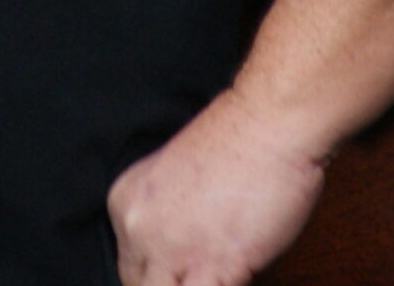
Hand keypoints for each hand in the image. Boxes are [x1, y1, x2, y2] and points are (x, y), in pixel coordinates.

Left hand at [106, 89, 327, 285]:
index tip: (181, 273)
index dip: (159, 276)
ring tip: (215, 273)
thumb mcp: (174, 179)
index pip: (128, 267)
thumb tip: (181, 261)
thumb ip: (166, 221)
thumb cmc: (238, 142)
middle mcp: (139, 228)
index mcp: (125, 204)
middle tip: (199, 273)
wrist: (268, 124)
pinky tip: (234, 277)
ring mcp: (172, 249)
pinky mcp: (213, 265)